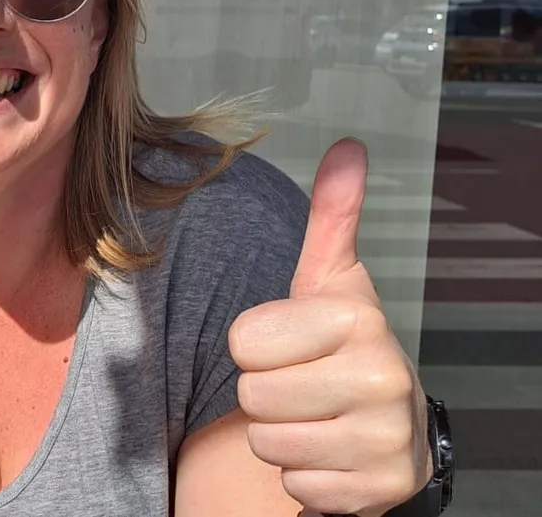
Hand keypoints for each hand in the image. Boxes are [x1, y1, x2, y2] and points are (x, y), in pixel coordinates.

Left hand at [229, 139, 431, 516]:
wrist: (384, 419)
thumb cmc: (336, 341)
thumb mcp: (330, 277)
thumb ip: (333, 215)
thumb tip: (347, 146)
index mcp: (359, 319)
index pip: (244, 340)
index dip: (253, 344)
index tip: (286, 342)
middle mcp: (383, 379)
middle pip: (252, 395)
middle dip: (264, 390)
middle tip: (299, 380)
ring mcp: (385, 441)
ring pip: (268, 443)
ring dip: (279, 433)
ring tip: (312, 414)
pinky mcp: (378, 493)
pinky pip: (294, 486)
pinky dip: (302, 474)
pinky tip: (328, 450)